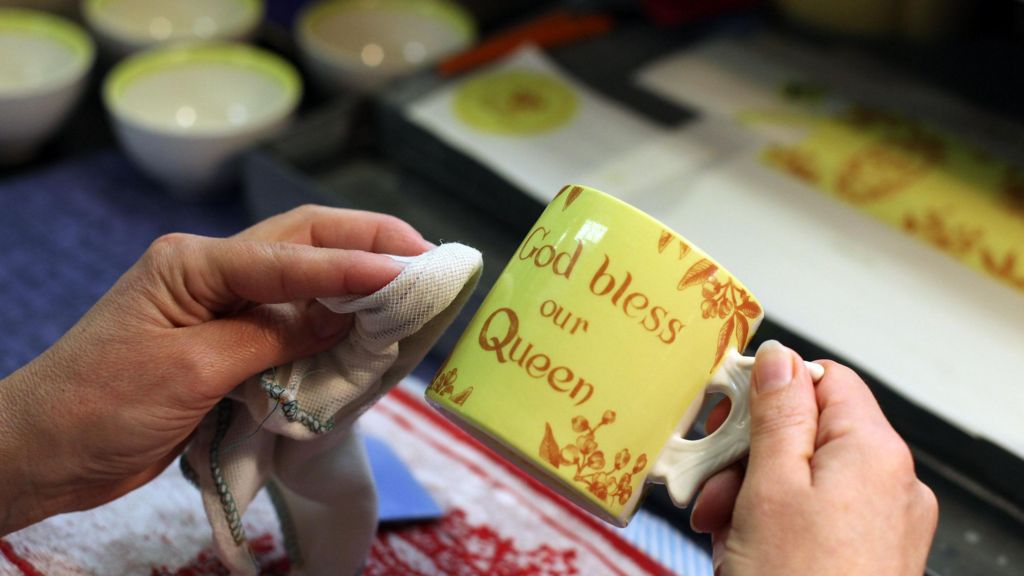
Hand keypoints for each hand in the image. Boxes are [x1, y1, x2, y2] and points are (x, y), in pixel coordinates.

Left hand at [0, 206, 431, 534]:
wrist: (48, 452)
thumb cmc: (103, 405)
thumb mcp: (193, 369)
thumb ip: (271, 336)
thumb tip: (342, 316)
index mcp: (195, 263)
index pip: (291, 256)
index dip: (355, 266)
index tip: (412, 269)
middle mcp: (211, 270)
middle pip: (303, 239)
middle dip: (368, 242)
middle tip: (427, 254)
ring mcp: (219, 304)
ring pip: (302, 275)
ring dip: (356, 276)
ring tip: (412, 280)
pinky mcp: (225, 340)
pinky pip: (291, 320)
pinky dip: (332, 320)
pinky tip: (366, 324)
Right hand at [690, 341, 937, 574]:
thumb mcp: (770, 488)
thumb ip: (777, 415)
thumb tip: (779, 358)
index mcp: (874, 452)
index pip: (823, 380)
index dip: (768, 390)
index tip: (724, 411)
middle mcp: (890, 484)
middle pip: (809, 435)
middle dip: (749, 456)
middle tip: (709, 486)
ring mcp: (883, 525)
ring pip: (804, 479)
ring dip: (752, 495)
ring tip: (721, 530)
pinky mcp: (868, 556)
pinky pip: (815, 518)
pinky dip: (773, 525)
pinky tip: (741, 550)